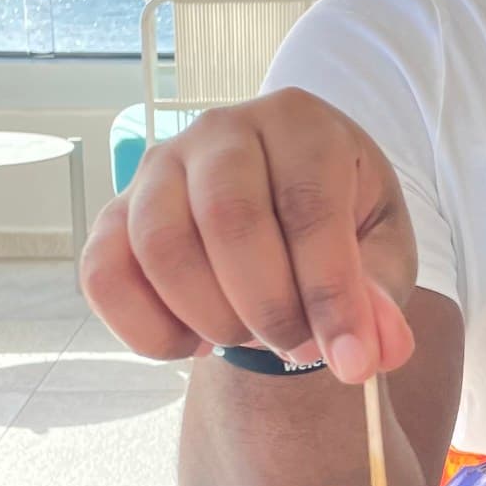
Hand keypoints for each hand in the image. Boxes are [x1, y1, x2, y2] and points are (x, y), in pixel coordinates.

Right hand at [81, 90, 417, 381]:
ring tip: (250, 338)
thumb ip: (380, 299)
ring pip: (161, 246)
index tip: (350, 362)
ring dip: (210, 318)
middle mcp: (221, 132)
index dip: (330, 294)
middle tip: (297, 348)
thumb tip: (375, 350)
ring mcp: (158, 168)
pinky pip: (104, 275)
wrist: (283, 217)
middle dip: (268, 308)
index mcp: (299, 123)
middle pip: (228, 219)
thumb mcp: (381, 255)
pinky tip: (193, 341)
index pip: (309, 206)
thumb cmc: (339, 224)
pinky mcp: (115, 215)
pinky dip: (147, 331)